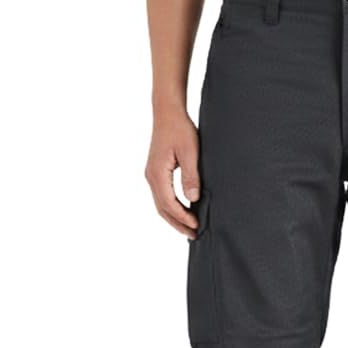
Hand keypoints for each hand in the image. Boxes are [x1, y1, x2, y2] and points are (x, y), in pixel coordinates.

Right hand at [145, 105, 200, 237]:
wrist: (167, 112)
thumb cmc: (179, 128)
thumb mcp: (190, 152)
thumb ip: (191, 176)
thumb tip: (193, 199)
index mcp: (157, 173)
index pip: (170, 204)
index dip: (183, 217)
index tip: (197, 225)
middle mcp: (151, 176)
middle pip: (163, 209)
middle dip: (178, 224)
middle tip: (193, 235)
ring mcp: (151, 175)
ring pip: (161, 205)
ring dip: (174, 218)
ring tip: (189, 229)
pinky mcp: (155, 172)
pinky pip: (162, 196)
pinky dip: (172, 208)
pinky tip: (183, 212)